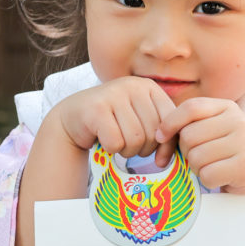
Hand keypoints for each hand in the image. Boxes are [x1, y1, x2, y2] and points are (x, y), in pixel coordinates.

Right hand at [52, 76, 176, 158]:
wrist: (74, 117)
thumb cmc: (113, 122)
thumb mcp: (140, 120)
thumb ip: (159, 133)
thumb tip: (165, 160)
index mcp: (148, 86)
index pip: (170, 120)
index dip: (167, 143)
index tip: (157, 154)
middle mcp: (132, 85)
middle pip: (152, 133)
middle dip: (143, 149)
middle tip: (130, 147)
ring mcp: (113, 95)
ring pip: (135, 140)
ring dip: (127, 151)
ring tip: (118, 143)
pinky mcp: (96, 109)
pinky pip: (115, 142)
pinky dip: (111, 149)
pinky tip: (104, 140)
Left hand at [155, 97, 244, 197]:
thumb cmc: (222, 153)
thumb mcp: (208, 131)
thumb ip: (186, 126)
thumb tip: (158, 136)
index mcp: (227, 107)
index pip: (191, 107)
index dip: (170, 122)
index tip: (160, 137)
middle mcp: (239, 120)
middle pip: (189, 135)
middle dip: (187, 152)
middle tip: (201, 158)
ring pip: (196, 157)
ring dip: (197, 168)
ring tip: (212, 167)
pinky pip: (207, 174)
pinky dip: (208, 181)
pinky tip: (220, 177)